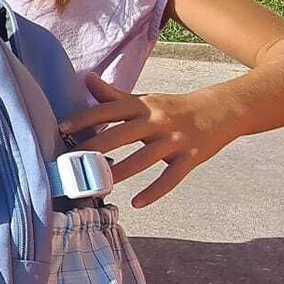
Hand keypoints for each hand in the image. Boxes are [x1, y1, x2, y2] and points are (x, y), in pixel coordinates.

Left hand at [57, 75, 244, 208]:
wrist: (221, 110)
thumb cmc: (174, 108)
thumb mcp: (145, 99)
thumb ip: (114, 96)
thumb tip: (86, 79)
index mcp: (143, 105)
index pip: (108, 110)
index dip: (84, 118)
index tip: (62, 129)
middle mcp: (157, 120)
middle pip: (121, 134)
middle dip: (96, 148)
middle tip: (72, 162)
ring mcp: (174, 139)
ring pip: (143, 159)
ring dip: (120, 172)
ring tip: (98, 185)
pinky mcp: (190, 157)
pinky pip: (171, 178)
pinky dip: (154, 192)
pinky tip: (137, 204)